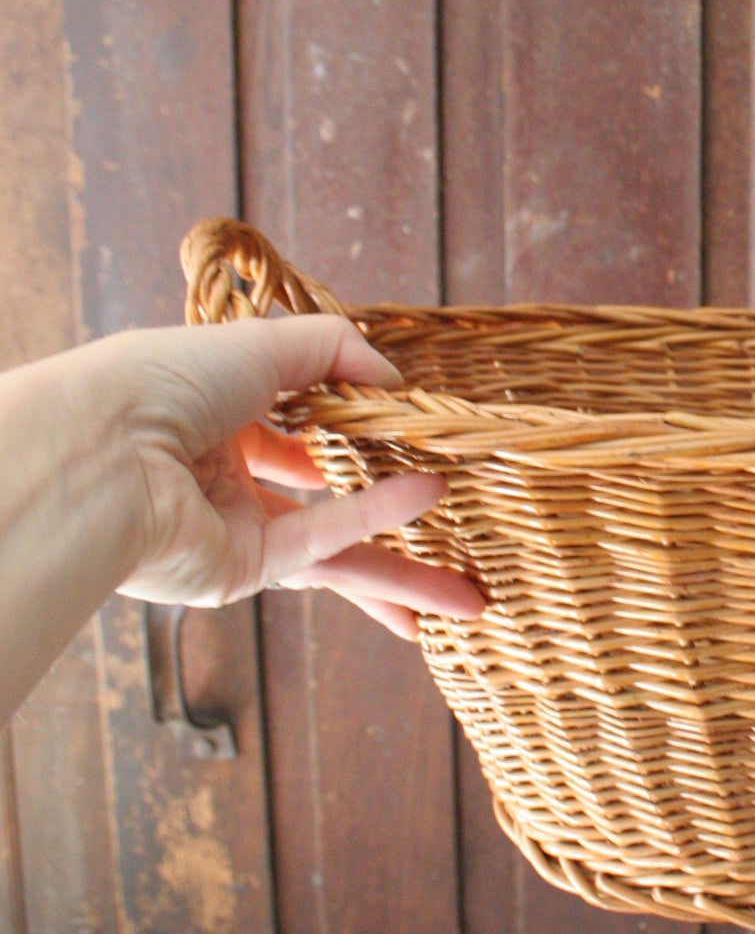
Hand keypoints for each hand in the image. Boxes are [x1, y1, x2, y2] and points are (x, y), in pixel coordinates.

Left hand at [93, 316, 484, 639]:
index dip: (353, 421)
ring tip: (472, 593)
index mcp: (215, 409)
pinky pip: (322, 544)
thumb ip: (337, 350)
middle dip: (392, 515)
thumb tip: (397, 383)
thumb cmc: (164, 382)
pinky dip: (376, 522)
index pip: (295, 418)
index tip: (413, 424)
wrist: (103, 453)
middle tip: (454, 522)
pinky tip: (429, 502)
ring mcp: (234, 526)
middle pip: (325, 495)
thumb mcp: (263, 341)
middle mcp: (224, 471)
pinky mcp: (240, 569)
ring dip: (405, 570)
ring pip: (337, 547)